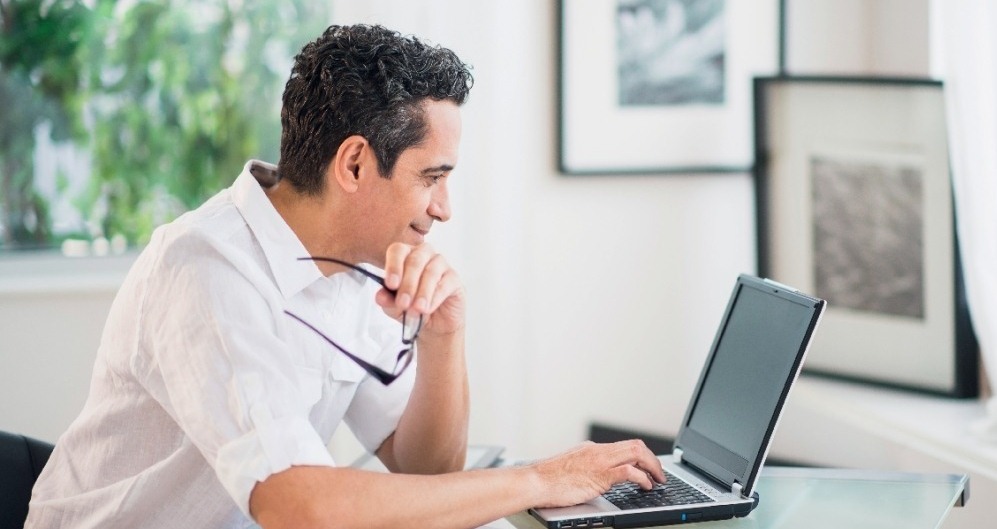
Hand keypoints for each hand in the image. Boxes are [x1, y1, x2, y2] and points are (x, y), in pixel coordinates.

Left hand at [376, 242, 464, 336]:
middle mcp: (424, 255)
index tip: (390, 284)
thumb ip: (387, 300)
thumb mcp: (395, 307)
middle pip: (415, 261)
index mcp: (405, 256)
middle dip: (407, 284)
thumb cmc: (413, 308)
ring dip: (422, 293)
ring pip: (431, 272)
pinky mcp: (454, 279)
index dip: (393, 266)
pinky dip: (434, 298)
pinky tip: (428, 309)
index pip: (398, 250)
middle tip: (403, 303)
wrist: (433, 325)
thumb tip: (379, 296)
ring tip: (416, 310)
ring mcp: (441, 265)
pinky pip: (445, 284)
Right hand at [529, 440, 665, 508]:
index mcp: (592, 449)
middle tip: (660, 474)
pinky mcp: (600, 475)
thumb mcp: (572, 468)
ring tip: (658, 480)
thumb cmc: (548, 480)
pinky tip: (646, 486)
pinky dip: (643, 477)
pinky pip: (629, 471)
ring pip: (636, 453)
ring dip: (653, 466)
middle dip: (653, 459)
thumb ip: (586, 468)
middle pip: (636, 445)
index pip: (625, 445)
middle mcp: (598, 451)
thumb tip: (596, 478)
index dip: (643, 456)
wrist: (535, 481)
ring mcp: (600, 461)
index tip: (649, 467)